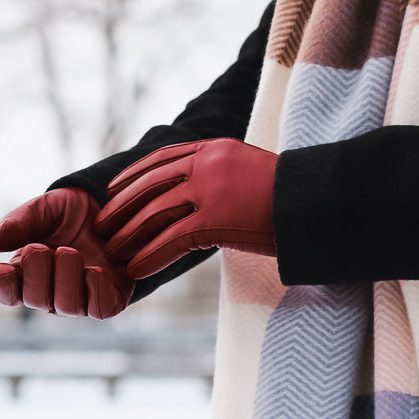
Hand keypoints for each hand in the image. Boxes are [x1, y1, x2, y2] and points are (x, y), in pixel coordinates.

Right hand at [0, 187, 134, 318]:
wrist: (110, 207)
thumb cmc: (70, 213)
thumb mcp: (44, 208)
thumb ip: (20, 221)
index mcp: (27, 273)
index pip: (7, 293)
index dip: (2, 286)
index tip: (0, 268)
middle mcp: (52, 291)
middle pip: (36, 300)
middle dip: (35, 274)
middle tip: (39, 247)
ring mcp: (82, 297)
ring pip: (67, 306)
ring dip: (64, 279)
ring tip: (68, 251)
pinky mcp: (111, 296)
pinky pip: (102, 308)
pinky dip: (96, 291)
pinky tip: (93, 270)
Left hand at [94, 138, 277, 278]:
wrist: (318, 200)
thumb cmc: (288, 192)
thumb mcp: (248, 170)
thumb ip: (219, 174)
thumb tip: (195, 193)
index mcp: (213, 147)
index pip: (160, 159)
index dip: (131, 176)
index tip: (112, 190)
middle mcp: (207, 163)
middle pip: (149, 184)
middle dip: (121, 206)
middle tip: (101, 225)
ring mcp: (211, 189)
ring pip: (155, 213)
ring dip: (129, 235)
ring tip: (112, 253)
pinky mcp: (217, 218)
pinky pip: (172, 240)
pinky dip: (150, 256)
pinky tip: (136, 270)